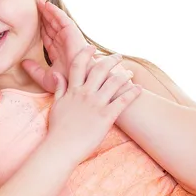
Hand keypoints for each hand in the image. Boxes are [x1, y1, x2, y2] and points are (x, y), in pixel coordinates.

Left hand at [22, 0, 87, 91]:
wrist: (79, 81)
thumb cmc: (65, 82)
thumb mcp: (45, 78)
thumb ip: (34, 70)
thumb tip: (22, 63)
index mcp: (57, 53)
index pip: (47, 38)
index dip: (39, 29)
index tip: (29, 22)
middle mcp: (63, 44)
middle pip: (51, 27)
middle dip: (43, 18)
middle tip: (33, 8)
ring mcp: (68, 37)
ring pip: (55, 21)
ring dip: (47, 12)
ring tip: (38, 3)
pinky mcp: (72, 33)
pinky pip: (63, 19)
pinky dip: (55, 12)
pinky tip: (47, 5)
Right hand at [46, 45, 140, 164]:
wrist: (62, 147)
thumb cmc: (58, 128)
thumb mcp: (56, 105)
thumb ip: (59, 88)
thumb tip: (56, 74)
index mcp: (73, 90)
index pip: (79, 65)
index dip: (86, 54)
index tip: (92, 48)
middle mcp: (85, 94)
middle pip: (100, 69)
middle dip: (110, 60)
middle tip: (118, 56)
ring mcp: (96, 104)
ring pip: (114, 82)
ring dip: (124, 75)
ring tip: (130, 73)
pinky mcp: (106, 117)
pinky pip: (123, 101)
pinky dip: (132, 93)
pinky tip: (139, 88)